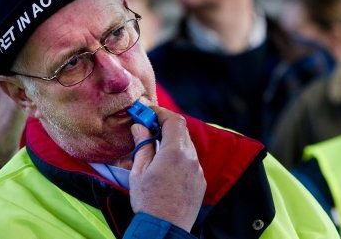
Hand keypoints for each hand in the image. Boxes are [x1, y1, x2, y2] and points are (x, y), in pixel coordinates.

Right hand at [130, 106, 205, 230]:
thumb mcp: (139, 172)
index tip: (148, 112)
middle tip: (149, 128)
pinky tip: (166, 168)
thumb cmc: (148, 202)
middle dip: (165, 126)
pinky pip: (191, 162)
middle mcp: (191, 158)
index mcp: (175, 152)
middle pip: (181, 132)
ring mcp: (198, 170)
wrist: (164, 229)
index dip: (161, 112)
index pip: (173, 120)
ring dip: (173, 143)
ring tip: (156, 149)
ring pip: (187, 147)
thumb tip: (140, 127)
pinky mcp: (200, 181)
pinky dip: (180, 158)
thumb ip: (142, 146)